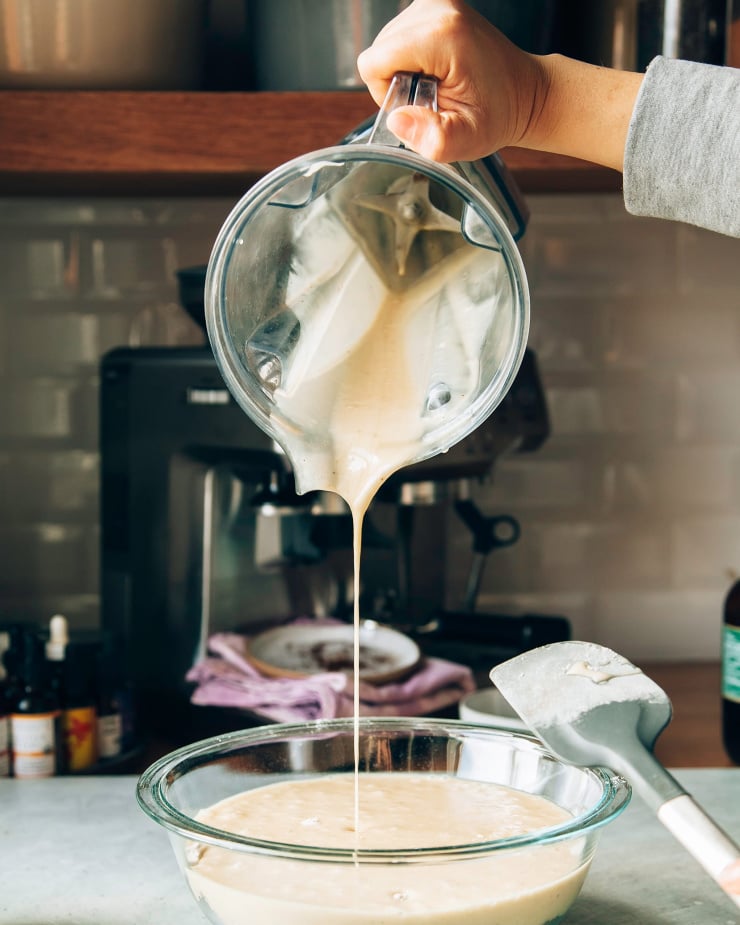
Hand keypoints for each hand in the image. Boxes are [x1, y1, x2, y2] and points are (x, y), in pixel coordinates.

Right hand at [357, 0, 642, 171]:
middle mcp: (437, 9)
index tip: (418, 104)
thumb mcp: (466, 140)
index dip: (386, 93)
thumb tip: (397, 120)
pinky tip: (438, 70)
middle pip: (379, 49)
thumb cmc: (497, 115)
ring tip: (438, 83)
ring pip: (387, 42)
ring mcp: (437, 2)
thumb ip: (431, 137)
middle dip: (397, 80)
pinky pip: (402, 35)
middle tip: (432, 96)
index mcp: (440, 35)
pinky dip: (413, 57)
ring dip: (405, 69)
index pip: (374, 62)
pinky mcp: (438, 5)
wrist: (525, 93)